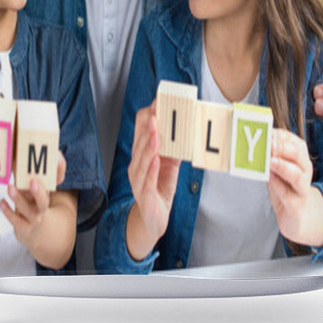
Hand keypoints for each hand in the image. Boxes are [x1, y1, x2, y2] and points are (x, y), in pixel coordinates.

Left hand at [0, 152, 66, 249]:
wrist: (33, 229)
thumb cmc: (32, 201)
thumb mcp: (35, 186)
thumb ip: (30, 169)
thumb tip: (22, 151)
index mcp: (48, 192)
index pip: (58, 179)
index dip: (59, 169)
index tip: (57, 157)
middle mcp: (42, 205)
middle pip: (44, 200)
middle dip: (38, 191)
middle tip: (32, 181)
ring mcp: (34, 218)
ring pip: (28, 211)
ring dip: (19, 200)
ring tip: (10, 188)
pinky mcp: (24, 228)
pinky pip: (16, 221)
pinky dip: (8, 212)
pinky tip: (2, 202)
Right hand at [126, 101, 179, 258]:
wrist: (153, 219)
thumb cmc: (159, 187)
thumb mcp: (169, 163)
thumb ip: (174, 147)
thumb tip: (186, 127)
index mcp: (141, 155)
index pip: (139, 132)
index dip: (147, 117)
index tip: (157, 103)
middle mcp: (136, 166)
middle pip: (139, 143)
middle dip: (148, 128)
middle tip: (157, 113)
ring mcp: (138, 181)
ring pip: (141, 161)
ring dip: (148, 145)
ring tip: (156, 132)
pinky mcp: (144, 197)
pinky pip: (146, 182)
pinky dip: (151, 170)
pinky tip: (156, 160)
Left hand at [268, 129, 322, 248]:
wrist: (297, 216)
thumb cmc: (285, 188)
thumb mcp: (277, 169)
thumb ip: (269, 157)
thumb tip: (254, 143)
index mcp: (300, 157)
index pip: (293, 140)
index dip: (279, 135)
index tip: (266, 131)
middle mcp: (305, 169)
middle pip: (298, 153)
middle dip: (281, 147)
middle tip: (268, 144)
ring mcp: (302, 187)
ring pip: (297, 173)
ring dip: (282, 165)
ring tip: (270, 161)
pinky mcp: (297, 204)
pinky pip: (288, 194)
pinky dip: (278, 185)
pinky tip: (270, 178)